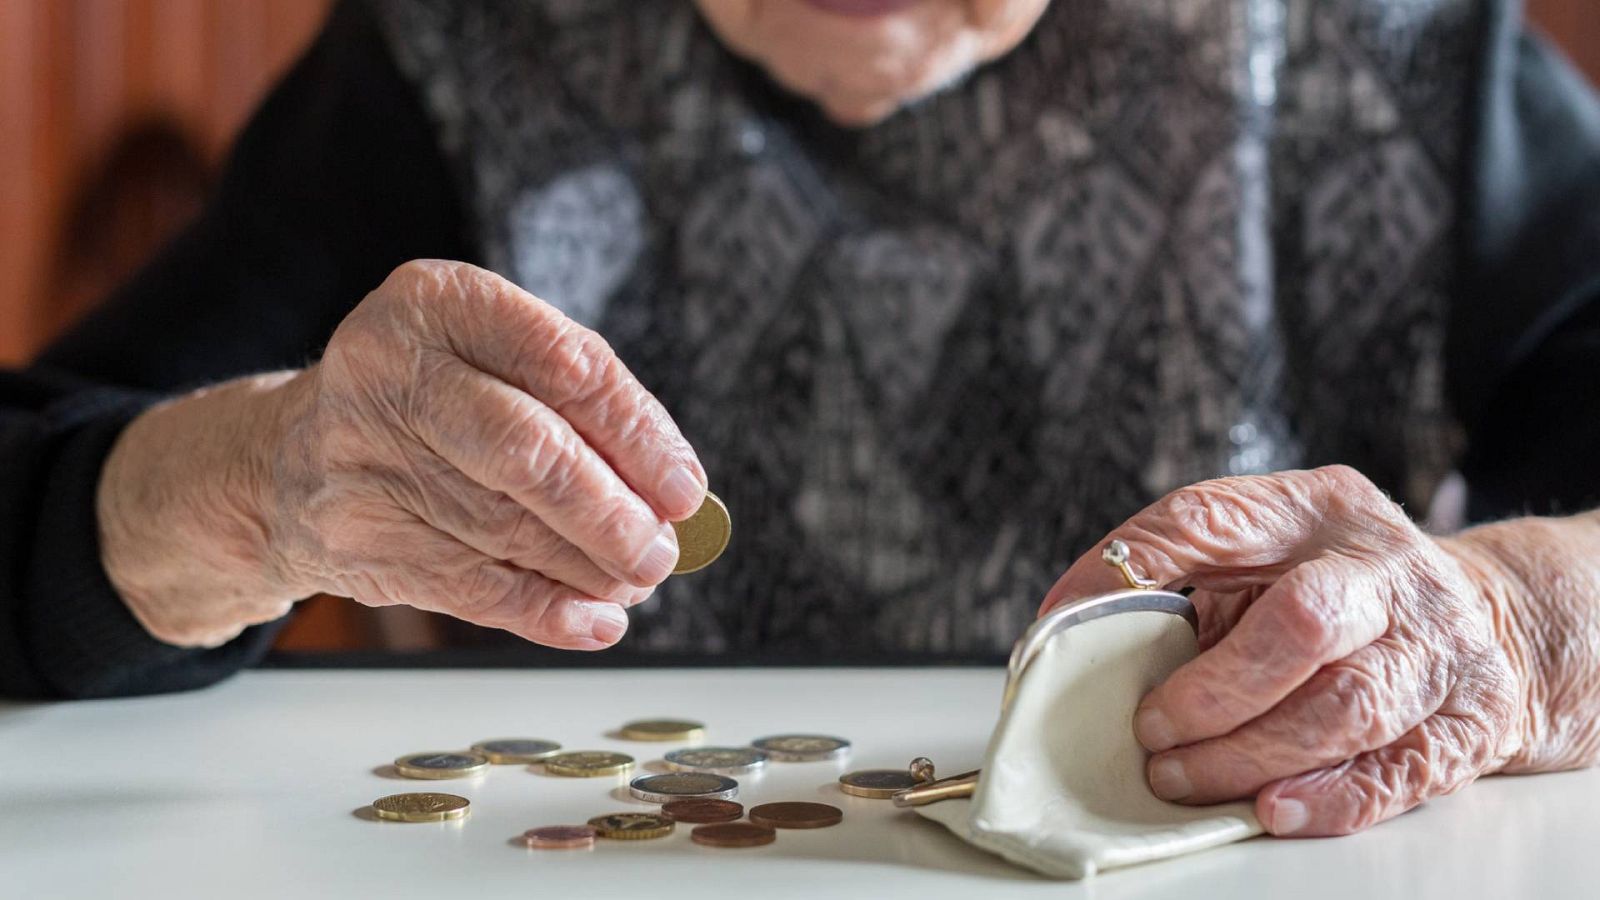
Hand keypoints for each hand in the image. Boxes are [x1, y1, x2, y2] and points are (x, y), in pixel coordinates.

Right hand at [100, 260, 704, 649]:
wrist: (286, 459)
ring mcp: (360, 456)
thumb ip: (577, 407)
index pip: (564, 364)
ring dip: (587, 567)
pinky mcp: (355, 536)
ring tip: (635, 579)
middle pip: (527, 451)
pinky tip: (593, 619)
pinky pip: (471, 586)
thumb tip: (672, 493)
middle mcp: (388, 370)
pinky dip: (544, 610)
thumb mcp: (489, 361)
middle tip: (661, 551)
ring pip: (504, 528)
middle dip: (611, 513)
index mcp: (437, 302)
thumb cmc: (429, 403)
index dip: (637, 433)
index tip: (685, 488)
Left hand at [1038, 465, 1530, 835]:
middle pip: (1304, 622)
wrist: (1493, 621)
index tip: (1065, 620)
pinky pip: (1397, 770)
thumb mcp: (1271, 551)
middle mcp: (1384, 569)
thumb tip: (1075, 628)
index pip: (1211, 517)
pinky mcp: (1467, 720)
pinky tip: (1270, 807)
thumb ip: (1189, 577)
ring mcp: (1436, 645)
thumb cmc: (1341, 589)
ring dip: (1249, 753)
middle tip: (1150, 727)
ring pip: (1346, 707)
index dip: (1131, 567)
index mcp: (1315, 509)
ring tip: (1181, 776)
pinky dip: (1327, 797)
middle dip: (1214, 688)